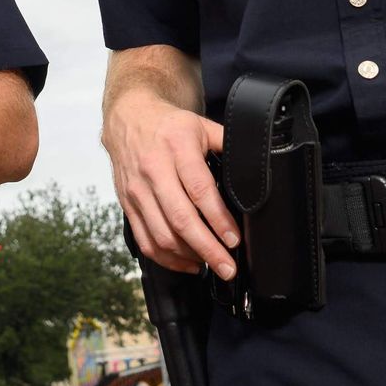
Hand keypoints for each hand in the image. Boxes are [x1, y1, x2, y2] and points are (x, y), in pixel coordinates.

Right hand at [102, 87, 236, 278]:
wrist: (128, 118)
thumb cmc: (169, 125)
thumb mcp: (201, 126)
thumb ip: (227, 144)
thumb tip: (258, 163)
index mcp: (177, 147)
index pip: (199, 190)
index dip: (218, 219)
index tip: (234, 239)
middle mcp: (153, 170)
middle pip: (180, 219)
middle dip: (207, 248)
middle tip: (228, 266)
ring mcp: (137, 190)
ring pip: (161, 235)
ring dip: (189, 256)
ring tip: (212, 264)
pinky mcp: (127, 205)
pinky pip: (145, 240)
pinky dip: (167, 258)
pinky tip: (188, 262)